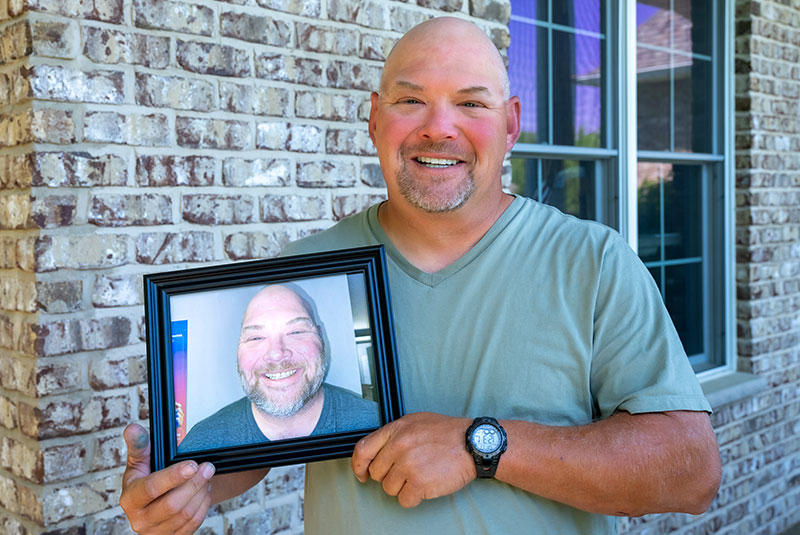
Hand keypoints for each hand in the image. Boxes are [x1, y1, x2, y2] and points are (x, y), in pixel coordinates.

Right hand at [120, 423, 215, 533]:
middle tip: (208, 467)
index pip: (151, 489)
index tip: (192, 464)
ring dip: (201, 493)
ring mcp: (156, 532)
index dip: (173, 477)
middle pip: (172, 505)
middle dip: (194, 484)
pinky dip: (203, 505)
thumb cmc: (146, 476)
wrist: (155, 501)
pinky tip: (204, 491)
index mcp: (129, 499)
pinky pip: (193, 524)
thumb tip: (132, 428)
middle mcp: (139, 520)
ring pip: (185, 515)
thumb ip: (139, 444)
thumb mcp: (140, 460)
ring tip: (206, 476)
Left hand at [351, 412, 475, 507]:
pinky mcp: (419, 483)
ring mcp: (408, 465)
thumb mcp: (416, 422)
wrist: (472, 443)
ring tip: (419, 475)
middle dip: (389, 476)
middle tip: (406, 472)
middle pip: (376, 473)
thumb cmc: (447, 433)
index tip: (362, 474)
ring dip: (402, 487)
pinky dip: (414, 497)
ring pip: (389, 488)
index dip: (359, 466)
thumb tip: (377, 450)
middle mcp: (399, 446)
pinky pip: (404, 499)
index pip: (363, 450)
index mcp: (396, 430)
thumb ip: (394, 434)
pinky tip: (425, 485)